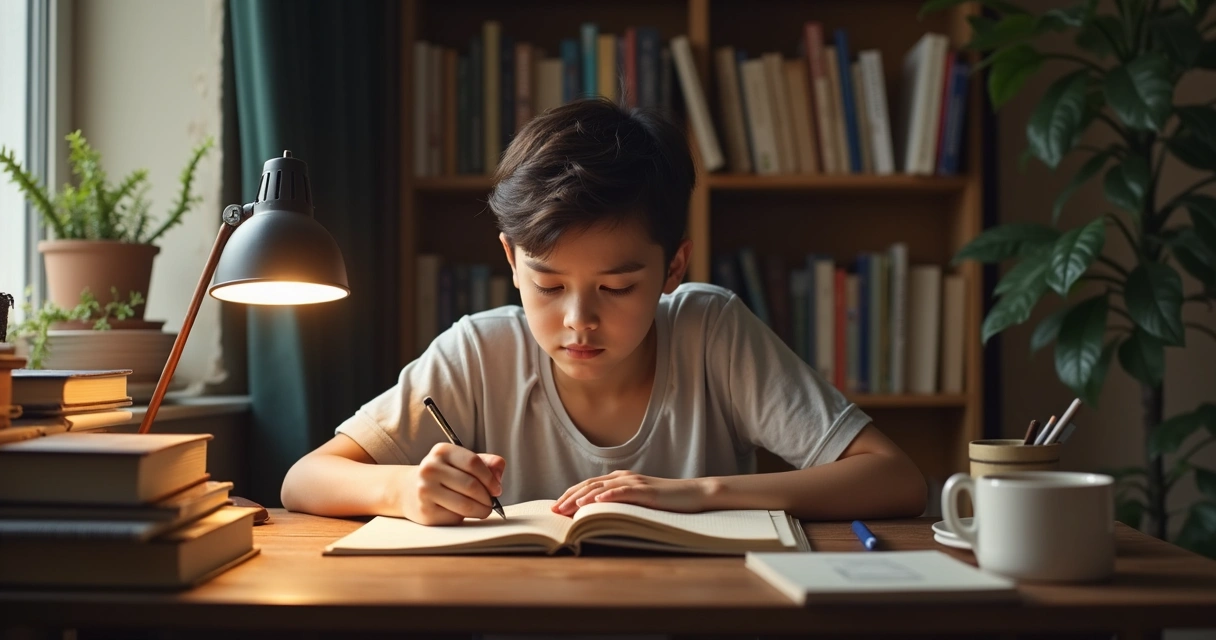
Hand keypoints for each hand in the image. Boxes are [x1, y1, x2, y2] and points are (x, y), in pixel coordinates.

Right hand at [400, 443, 504, 524]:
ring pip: (465, 505)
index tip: (497, 489)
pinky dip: (465, 517)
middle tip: (491, 503)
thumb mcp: (461, 462)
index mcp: (442, 451)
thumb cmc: (443, 475)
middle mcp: (430, 468)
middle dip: (487, 498)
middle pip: (471, 485)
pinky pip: (455, 517)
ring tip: (483, 510)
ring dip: (481, 510)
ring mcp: (425, 490)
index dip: (490, 479)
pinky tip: (462, 513)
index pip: (473, 463)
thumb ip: (485, 463)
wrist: (408, 490)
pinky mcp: (425, 511)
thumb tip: (499, 473)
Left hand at [551, 470, 710, 515]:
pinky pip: (624, 491)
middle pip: (590, 484)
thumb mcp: (637, 503)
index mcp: (620, 479)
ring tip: (568, 508)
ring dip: (583, 497)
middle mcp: (624, 477)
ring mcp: (635, 483)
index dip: (569, 495)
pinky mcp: (647, 491)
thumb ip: (619, 504)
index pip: (588, 485)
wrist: (693, 494)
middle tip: (554, 510)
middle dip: (569, 497)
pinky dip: (609, 494)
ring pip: (603, 486)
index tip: (554, 507)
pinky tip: (597, 500)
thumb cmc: (665, 502)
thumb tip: (596, 515)